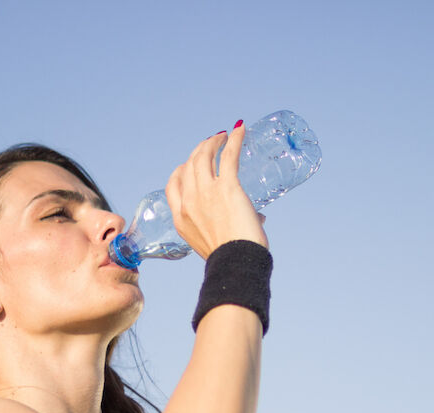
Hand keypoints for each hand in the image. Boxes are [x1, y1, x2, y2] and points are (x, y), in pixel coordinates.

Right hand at [164, 122, 268, 258]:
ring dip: (213, 142)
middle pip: (188, 165)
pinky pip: (228, 156)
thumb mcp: (215, 242)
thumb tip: (259, 218)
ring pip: (203, 156)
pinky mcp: (227, 188)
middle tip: (212, 144)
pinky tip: (239, 129)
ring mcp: (206, 193)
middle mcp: (189, 202)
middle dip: (199, 150)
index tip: (193, 164)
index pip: (173, 184)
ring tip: (223, 136)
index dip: (182, 169)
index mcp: (180, 218)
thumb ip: (231, 226)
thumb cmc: (231, 257)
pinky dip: (234, 140)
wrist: (236, 263)